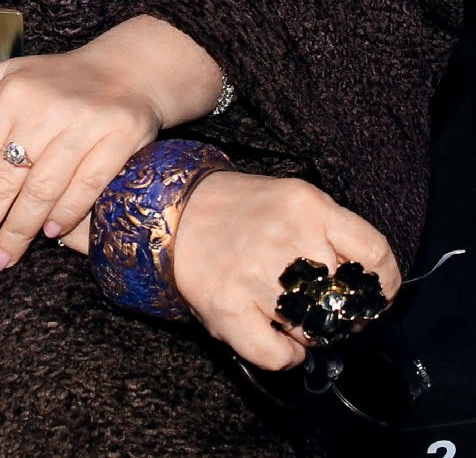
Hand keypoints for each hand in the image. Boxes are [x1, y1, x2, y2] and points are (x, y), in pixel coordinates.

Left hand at [0, 42, 161, 274]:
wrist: (126, 68)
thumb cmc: (52, 81)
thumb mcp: (0, 81)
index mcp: (9, 92)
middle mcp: (43, 106)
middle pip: (2, 180)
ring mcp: (83, 122)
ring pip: (40, 190)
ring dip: (17, 231)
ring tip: (1, 258)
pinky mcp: (118, 136)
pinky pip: (86, 186)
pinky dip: (65, 214)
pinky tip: (48, 234)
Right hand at [171, 171, 400, 370]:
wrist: (174, 210)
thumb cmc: (241, 211)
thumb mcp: (293, 200)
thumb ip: (333, 234)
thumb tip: (371, 290)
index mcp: (308, 206)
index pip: (375, 253)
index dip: (383, 286)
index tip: (375, 297)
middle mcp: (287, 238)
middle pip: (345, 301)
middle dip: (341, 314)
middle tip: (323, 308)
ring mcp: (256, 274)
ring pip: (315, 331)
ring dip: (309, 333)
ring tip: (290, 316)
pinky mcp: (228, 306)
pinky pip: (278, 356)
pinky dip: (285, 356)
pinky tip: (277, 339)